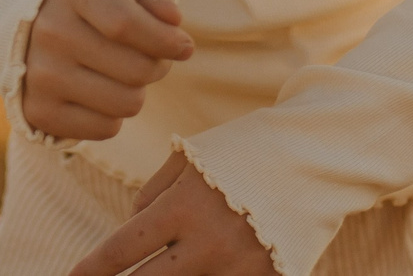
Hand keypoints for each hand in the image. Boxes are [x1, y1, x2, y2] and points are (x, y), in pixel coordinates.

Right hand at [21, 0, 193, 140]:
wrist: (24, 24)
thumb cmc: (88, 0)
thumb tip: (173, 20)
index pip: (126, 23)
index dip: (166, 40)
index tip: (184, 46)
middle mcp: (50, 32)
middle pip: (135, 69)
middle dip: (158, 65)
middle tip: (151, 57)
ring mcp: (40, 76)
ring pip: (126, 104)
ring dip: (138, 91)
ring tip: (124, 73)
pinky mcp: (38, 112)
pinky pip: (106, 129)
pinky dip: (114, 115)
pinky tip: (100, 92)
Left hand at [67, 151, 273, 275]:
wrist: (320, 156)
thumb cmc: (248, 149)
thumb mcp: (193, 157)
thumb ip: (152, 193)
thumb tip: (130, 227)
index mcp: (183, 208)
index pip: (122, 249)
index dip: (91, 269)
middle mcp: (208, 246)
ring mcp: (239, 269)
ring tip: (158, 270)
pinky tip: (192, 271)